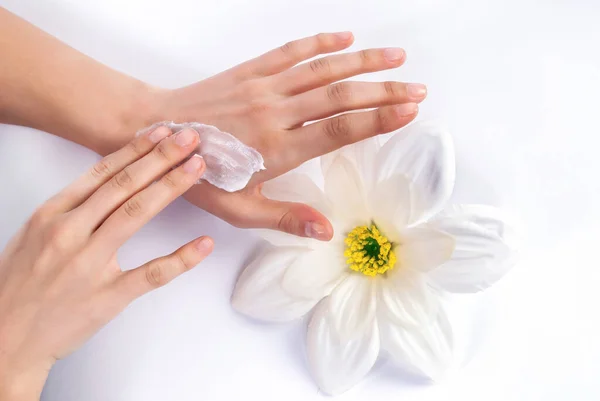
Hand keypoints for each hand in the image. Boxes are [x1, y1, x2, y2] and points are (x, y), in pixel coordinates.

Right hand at [0, 126, 212, 399]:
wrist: (5, 336)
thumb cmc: (20, 282)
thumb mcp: (35, 233)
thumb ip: (71, 207)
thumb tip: (112, 180)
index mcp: (52, 214)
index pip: (102, 172)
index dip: (136, 149)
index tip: (161, 131)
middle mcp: (70, 233)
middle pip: (123, 186)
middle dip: (160, 158)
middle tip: (189, 138)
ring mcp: (89, 265)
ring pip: (135, 215)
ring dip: (170, 187)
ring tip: (196, 168)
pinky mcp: (107, 296)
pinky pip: (150, 273)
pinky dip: (181, 258)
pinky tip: (203, 243)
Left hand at [152, 32, 425, 240]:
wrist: (156, 133)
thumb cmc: (199, 175)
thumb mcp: (239, 208)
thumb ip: (285, 217)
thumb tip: (327, 230)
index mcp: (277, 149)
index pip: (338, 131)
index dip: (377, 120)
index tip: (409, 111)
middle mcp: (276, 113)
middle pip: (340, 96)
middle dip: (384, 91)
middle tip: (418, 88)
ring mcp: (264, 88)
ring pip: (322, 69)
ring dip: (362, 61)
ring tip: (396, 56)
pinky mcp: (251, 71)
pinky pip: (291, 52)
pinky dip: (320, 42)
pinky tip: (345, 37)